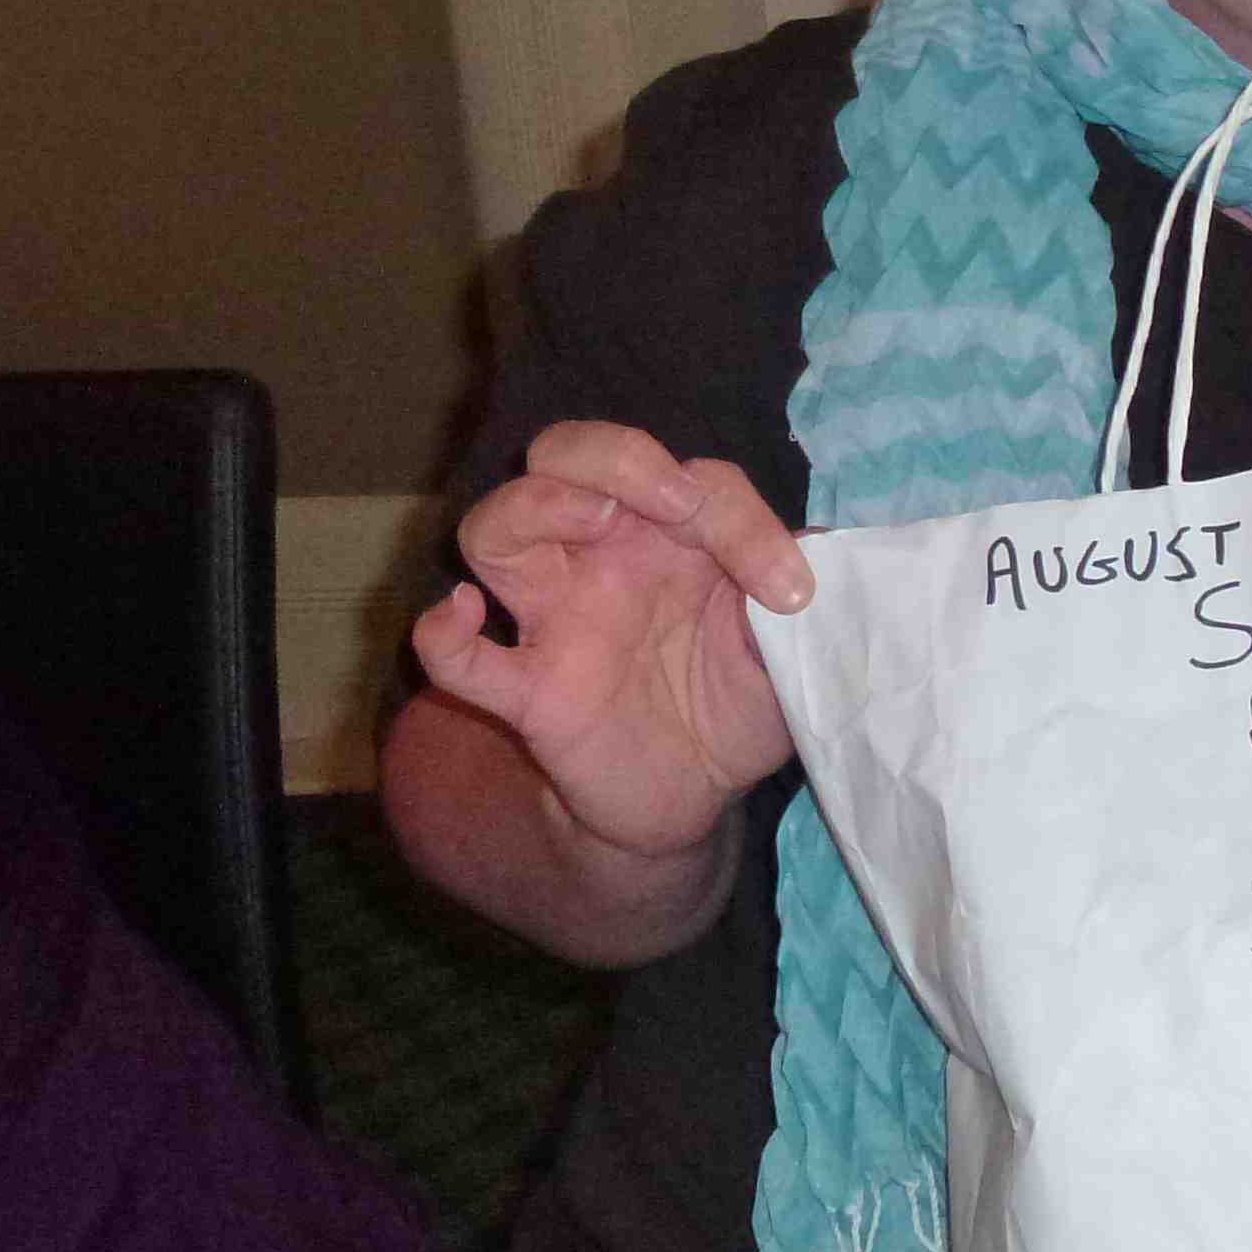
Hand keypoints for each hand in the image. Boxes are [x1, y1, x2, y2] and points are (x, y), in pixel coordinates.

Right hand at [408, 420, 812, 863]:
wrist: (696, 795)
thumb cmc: (735, 701)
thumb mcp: (787, 652)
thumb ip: (788, 604)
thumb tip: (808, 568)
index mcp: (671, 536)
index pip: (693, 479)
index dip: (739, 517)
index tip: (789, 592)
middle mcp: (603, 558)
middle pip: (563, 456)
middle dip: (613, 456)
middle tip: (672, 503)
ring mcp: (555, 619)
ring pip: (495, 529)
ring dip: (535, 507)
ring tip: (592, 521)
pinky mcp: (527, 692)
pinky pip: (455, 660)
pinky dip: (443, 633)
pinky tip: (465, 615)